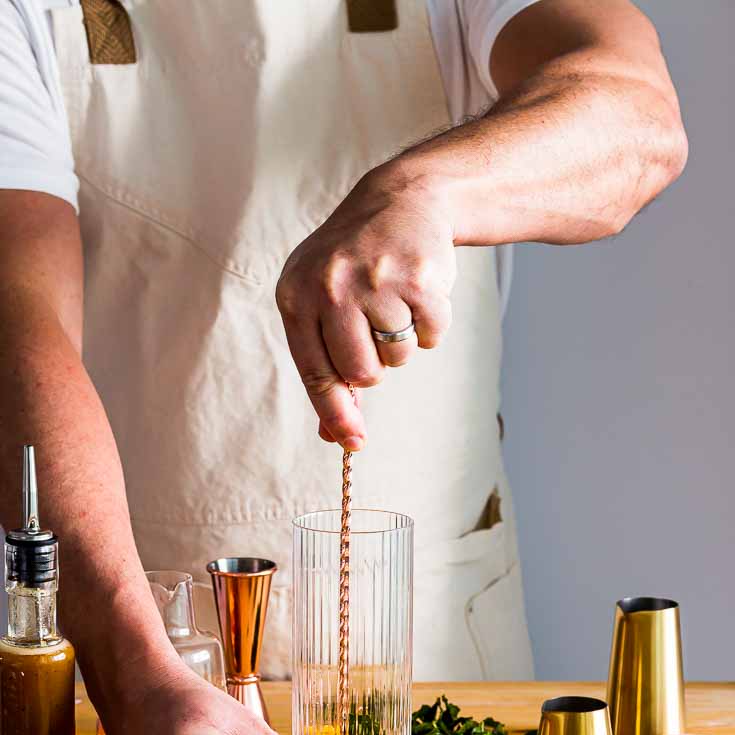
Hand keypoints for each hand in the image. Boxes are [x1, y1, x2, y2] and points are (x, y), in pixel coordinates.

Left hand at [276, 166, 455, 447]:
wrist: (400, 199)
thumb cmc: (353, 265)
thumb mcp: (321, 304)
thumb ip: (324, 367)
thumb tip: (335, 434)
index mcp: (296, 295)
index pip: (315, 371)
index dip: (335, 412)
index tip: (352, 442)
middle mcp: (331, 286)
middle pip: (361, 373)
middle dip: (374, 367)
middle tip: (376, 335)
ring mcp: (376, 280)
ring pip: (398, 358)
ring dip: (403, 343)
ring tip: (395, 304)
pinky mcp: (419, 278)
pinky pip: (432, 337)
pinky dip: (431, 327)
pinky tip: (419, 295)